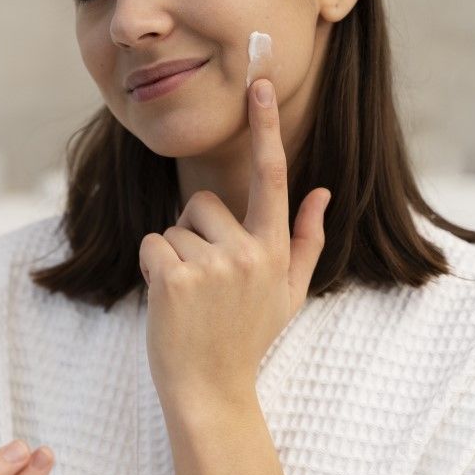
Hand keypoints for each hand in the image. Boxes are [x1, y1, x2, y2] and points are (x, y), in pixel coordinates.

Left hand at [138, 77, 330, 407]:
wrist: (211, 391)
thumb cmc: (245, 338)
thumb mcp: (289, 292)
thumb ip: (307, 239)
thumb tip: (323, 191)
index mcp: (275, 249)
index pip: (272, 176)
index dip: (265, 128)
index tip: (259, 84)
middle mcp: (249, 251)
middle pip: (201, 203)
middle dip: (194, 234)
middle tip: (205, 283)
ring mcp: (212, 265)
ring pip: (174, 226)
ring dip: (172, 256)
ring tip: (190, 297)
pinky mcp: (174, 277)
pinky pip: (151, 244)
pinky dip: (151, 268)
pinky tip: (169, 301)